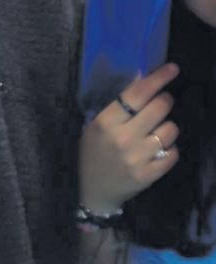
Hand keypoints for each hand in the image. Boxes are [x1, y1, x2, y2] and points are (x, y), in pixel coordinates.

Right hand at [79, 64, 180, 215]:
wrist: (90, 194)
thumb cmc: (93, 156)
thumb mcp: (95, 129)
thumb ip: (118, 108)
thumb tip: (145, 82)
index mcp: (105, 123)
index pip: (138, 93)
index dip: (159, 78)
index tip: (172, 69)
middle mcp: (122, 138)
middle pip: (161, 106)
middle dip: (165, 102)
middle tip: (159, 107)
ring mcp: (136, 158)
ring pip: (171, 129)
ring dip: (166, 129)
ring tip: (154, 136)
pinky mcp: (147, 175)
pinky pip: (173, 153)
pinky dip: (169, 151)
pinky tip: (156, 154)